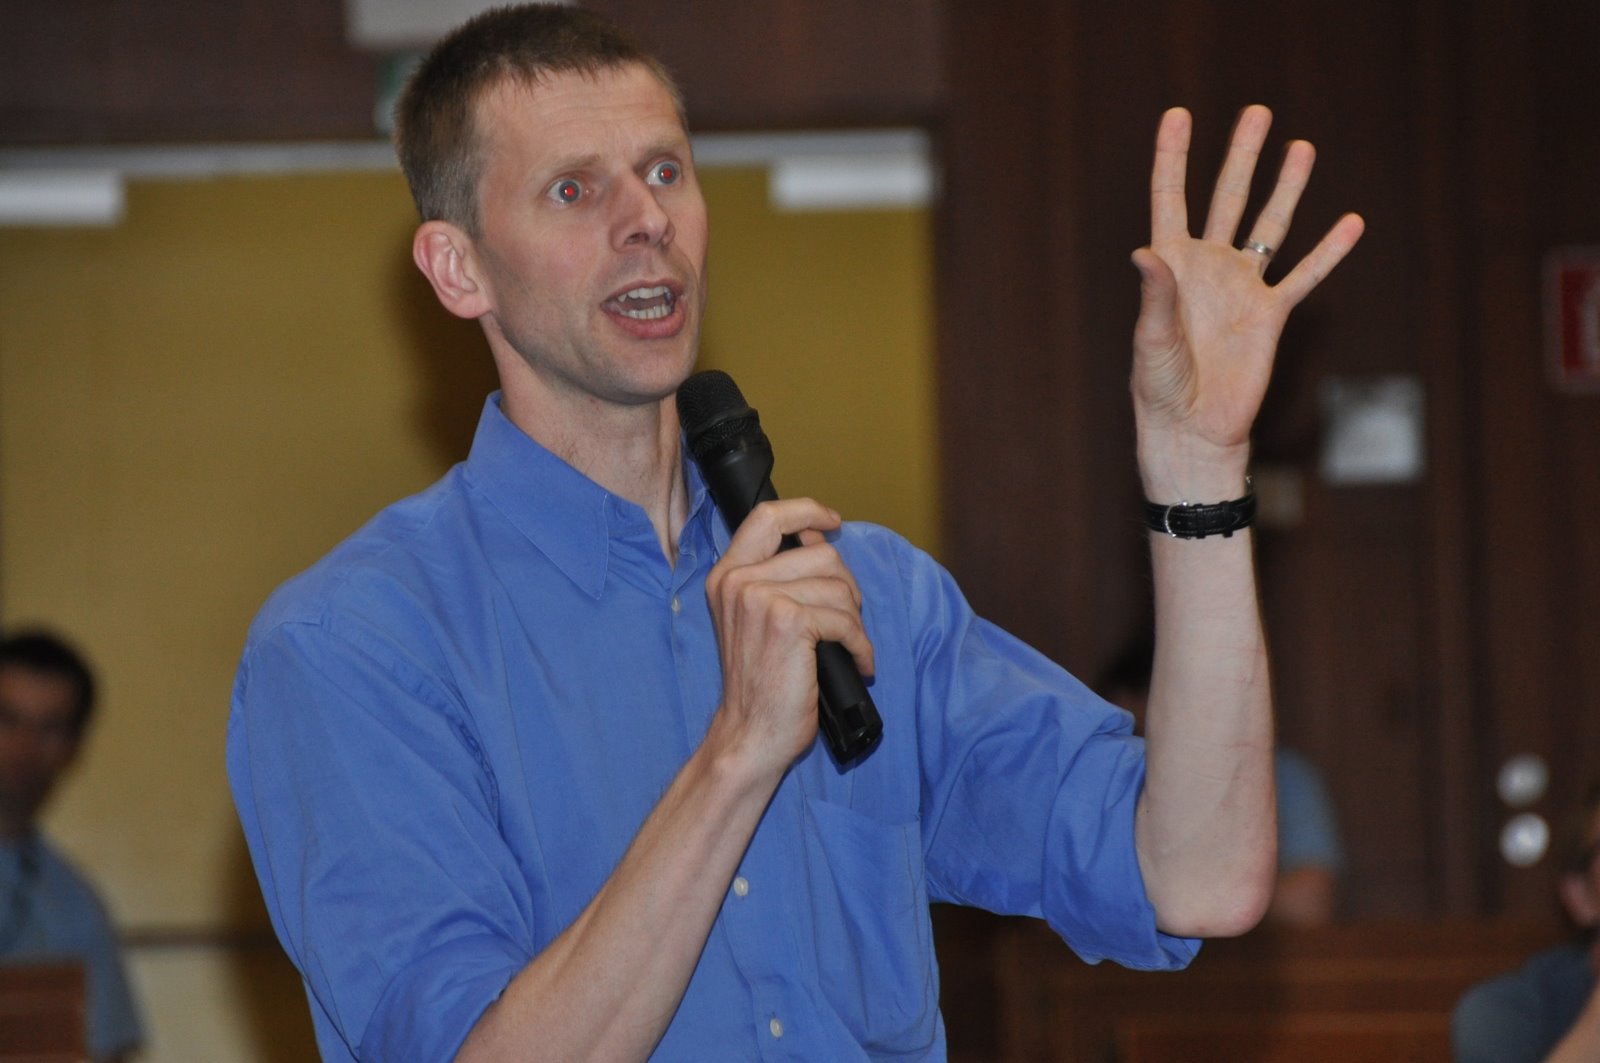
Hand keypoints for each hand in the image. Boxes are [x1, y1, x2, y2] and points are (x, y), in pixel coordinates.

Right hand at [703, 499, 873, 777]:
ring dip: (855, 621)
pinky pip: (846, 619)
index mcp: (727, 576)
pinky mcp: (789, 623)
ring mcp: (760, 599)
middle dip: (846, 589)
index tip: (832, 520)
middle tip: (845, 621)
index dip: (806, 511)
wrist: (750, 733)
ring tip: (848, 646)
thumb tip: (819, 539)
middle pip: (821, 554)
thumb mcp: (757, 620)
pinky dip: (861, 645)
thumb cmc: (760, 683)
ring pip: (839, 586)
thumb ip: (778, 577)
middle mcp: (738, 581)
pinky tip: (859, 663)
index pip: (767, 517)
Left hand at [1131, 105, 1364, 495]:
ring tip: (1301, 146)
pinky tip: (1351, 221)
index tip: (1178, 114)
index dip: (1172, 156)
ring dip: (1285, 187)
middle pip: (1227, 198)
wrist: (1194, 431)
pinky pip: (1305, 275)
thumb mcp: (1152, 340)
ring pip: (1270, 225)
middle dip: (1241, 156)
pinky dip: (1329, 251)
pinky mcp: (1271, 315)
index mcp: (1171, 266)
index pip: (1170, 198)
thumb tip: (1144, 253)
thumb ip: (1155, 296)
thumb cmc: (1160, 388)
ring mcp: (1242, 288)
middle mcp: (1208, 268)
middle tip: (1257, 113)